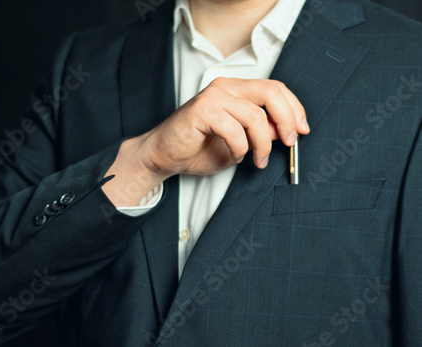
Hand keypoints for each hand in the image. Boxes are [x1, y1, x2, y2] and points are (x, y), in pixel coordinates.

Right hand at [139, 77, 309, 176]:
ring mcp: (213, 96)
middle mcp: (226, 86)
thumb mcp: (241, 142)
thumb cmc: (198, 148)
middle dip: (287, 119)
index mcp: (236, 89)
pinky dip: (240, 148)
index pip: (276, 89)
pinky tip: (235, 156)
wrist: (164, 156)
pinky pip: (234, 129)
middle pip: (271, 92)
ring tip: (257, 160)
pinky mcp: (201, 110)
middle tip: (290, 142)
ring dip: (262, 144)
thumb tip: (287, 130)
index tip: (302, 130)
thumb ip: (262, 132)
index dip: (294, 108)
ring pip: (255, 116)